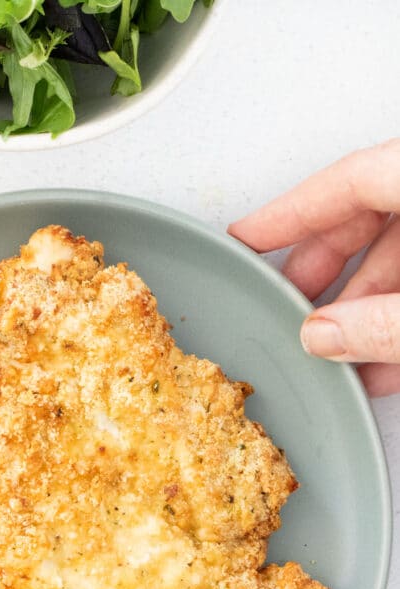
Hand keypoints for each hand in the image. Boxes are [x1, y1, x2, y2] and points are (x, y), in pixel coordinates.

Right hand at [229, 138, 399, 396]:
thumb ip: (382, 325)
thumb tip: (324, 336)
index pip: (349, 181)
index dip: (291, 212)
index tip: (247, 238)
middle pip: (369, 218)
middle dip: (322, 272)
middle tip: (287, 307)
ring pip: (398, 259)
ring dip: (363, 310)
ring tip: (334, 355)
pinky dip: (397, 322)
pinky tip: (379, 364)